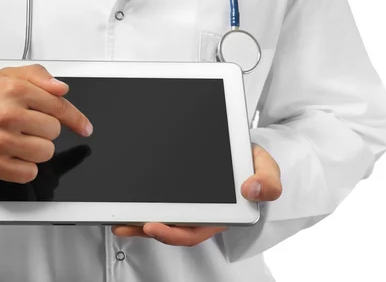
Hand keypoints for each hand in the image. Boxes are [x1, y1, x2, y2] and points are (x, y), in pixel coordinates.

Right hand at [0, 64, 92, 182]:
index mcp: (14, 90)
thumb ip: (35, 76)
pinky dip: (25, 168)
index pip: (59, 106)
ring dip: (36, 150)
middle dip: (44, 131)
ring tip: (18, 142)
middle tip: (26, 128)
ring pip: (45, 152)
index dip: (75, 118)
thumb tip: (61, 88)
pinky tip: (12, 157)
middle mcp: (8, 114)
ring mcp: (1, 141)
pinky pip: (29, 172)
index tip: (84, 128)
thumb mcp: (1, 77)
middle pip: (54, 131)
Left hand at [112, 143, 281, 245]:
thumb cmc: (255, 165)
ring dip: (139, 221)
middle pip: (171, 228)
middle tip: (126, 223)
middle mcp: (202, 213)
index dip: (172, 234)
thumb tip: (252, 190)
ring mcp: (190, 204)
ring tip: (117, 219)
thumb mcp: (268, 169)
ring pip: (162, 217)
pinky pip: (160, 201)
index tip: (153, 226)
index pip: (193, 231)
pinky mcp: (179, 191)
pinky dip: (143, 203)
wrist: (247, 151)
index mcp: (220, 215)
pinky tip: (126, 200)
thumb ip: (267, 181)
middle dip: (146, 229)